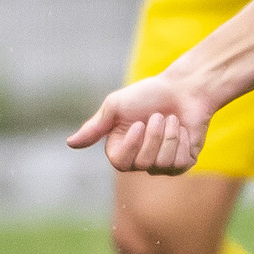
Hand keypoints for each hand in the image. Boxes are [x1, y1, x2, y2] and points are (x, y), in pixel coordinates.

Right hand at [68, 71, 217, 174]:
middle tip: (159, 114)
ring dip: (169, 136)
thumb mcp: (116, 106)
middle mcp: (139, 160)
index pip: (120, 163)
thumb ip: (94, 127)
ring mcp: (161, 164)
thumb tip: (69, 143)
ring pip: (163, 164)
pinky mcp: (182, 163)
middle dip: (154, 135)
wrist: (184, 89)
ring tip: (171, 119)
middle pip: (143, 163)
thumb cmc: (148, 95)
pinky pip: (180, 163)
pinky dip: (182, 140)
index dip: (131, 145)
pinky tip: (183, 129)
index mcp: (120, 148)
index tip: (138, 124)